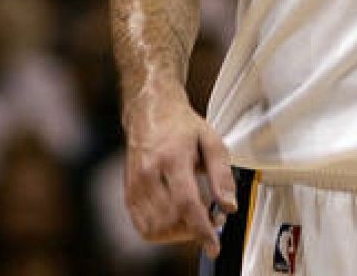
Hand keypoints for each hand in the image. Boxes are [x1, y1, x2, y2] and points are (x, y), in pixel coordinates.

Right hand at [122, 86, 237, 258]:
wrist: (149, 111)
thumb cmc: (180, 125)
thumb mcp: (211, 140)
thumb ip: (222, 174)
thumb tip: (228, 205)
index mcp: (171, 157)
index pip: (186, 203)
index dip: (201, 229)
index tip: (214, 246)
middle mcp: (148, 172)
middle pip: (171, 219)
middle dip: (195, 230)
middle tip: (212, 219)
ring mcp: (135, 183)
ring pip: (156, 228)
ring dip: (179, 233)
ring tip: (195, 218)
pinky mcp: (128, 192)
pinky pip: (143, 226)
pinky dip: (162, 232)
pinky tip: (176, 219)